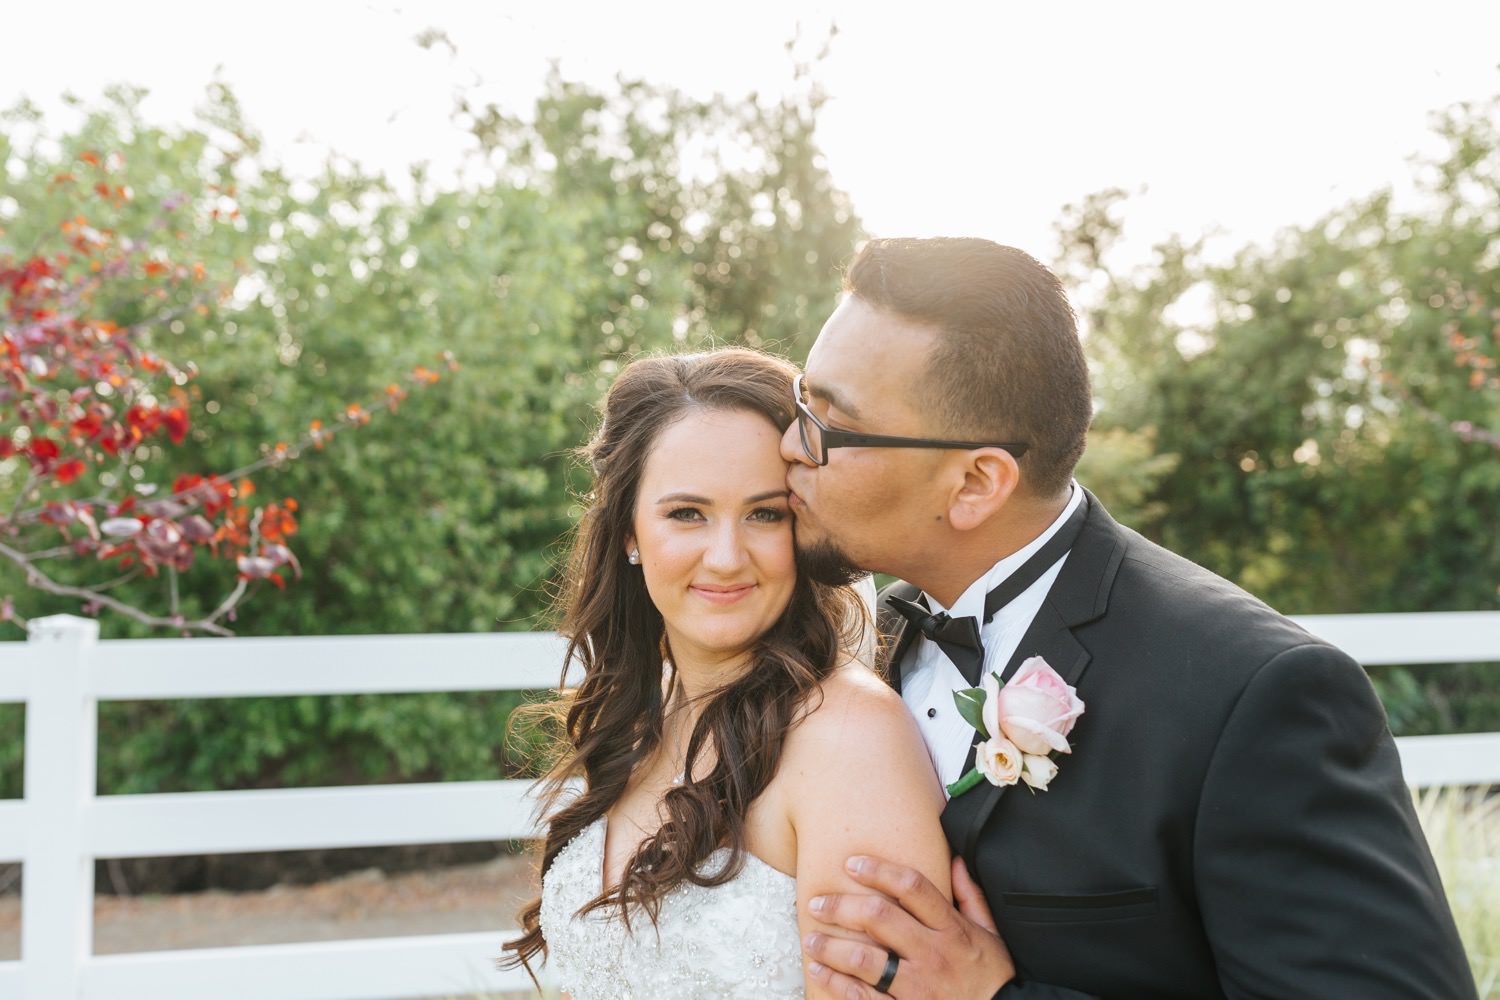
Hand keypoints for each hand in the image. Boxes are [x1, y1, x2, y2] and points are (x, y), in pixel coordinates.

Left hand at [803, 854, 1013, 998]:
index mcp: (951, 929)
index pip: (912, 887)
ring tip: (811, 938)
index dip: (879, 870)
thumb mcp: (991, 933)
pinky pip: (865, 998)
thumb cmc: (993, 976)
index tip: (851, 862)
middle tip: (817, 902)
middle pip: (879, 917)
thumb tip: (956, 859)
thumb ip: (970, 896)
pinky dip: (838, 984)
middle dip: (841, 906)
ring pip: (865, 960)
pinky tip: (820, 972)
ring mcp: (918, 987)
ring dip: (831, 947)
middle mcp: (932, 954)